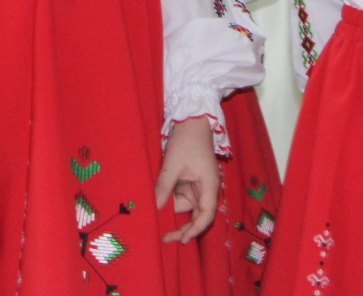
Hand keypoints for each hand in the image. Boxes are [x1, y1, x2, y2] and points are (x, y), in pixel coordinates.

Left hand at [155, 115, 218, 243]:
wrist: (191, 121)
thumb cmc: (186, 141)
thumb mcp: (172, 165)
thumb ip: (163, 187)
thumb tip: (153, 208)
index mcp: (209, 186)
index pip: (206, 215)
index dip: (195, 230)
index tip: (182, 240)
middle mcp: (206, 189)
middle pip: (195, 214)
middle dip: (180, 225)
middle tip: (163, 238)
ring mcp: (197, 185)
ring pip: (184, 206)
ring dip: (170, 211)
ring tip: (154, 219)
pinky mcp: (189, 180)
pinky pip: (179, 196)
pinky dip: (169, 201)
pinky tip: (157, 205)